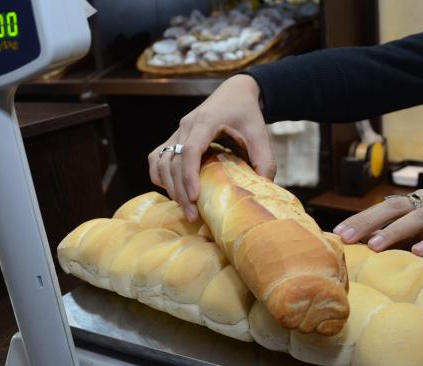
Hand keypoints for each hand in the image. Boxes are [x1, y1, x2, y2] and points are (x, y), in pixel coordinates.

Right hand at [148, 74, 275, 221]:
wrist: (234, 92)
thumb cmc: (246, 112)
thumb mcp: (260, 133)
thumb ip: (264, 160)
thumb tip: (266, 189)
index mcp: (206, 121)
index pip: (190, 150)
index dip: (189, 175)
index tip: (195, 198)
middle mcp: (186, 126)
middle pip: (172, 161)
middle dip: (179, 191)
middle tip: (192, 215)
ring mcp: (177, 131)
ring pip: (161, 161)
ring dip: (169, 186)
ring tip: (185, 207)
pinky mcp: (175, 137)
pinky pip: (157, 157)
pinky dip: (159, 174)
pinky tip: (171, 189)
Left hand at [333, 189, 422, 263]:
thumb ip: (400, 235)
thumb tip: (365, 246)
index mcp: (416, 203)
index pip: (382, 208)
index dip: (359, 219)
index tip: (337, 232)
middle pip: (394, 207)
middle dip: (367, 221)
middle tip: (345, 237)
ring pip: (418, 218)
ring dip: (394, 231)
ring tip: (374, 246)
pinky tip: (418, 253)